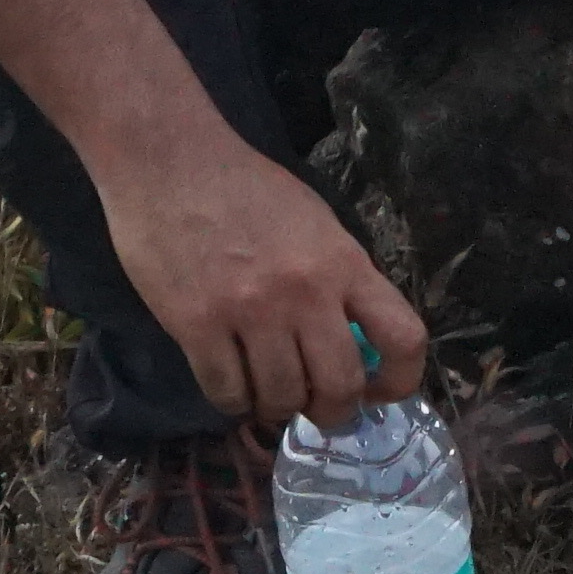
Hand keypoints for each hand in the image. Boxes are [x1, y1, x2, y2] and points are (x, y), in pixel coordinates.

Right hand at [100, 133, 431, 432]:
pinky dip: (234, 401)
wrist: (170, 161)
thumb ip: (341, 280)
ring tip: (268, 393)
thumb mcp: (316, 224)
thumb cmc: (246, 188)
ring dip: (278, 408)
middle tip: (317, 408)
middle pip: (340, 387)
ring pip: (282, 399)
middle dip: (333, 412)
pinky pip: (227, 393)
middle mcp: (305, 292)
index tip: (379, 392)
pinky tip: (232, 384)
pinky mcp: (197, 325)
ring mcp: (250, 311)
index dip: (400, 381)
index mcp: (343, 262)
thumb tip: (357, 344)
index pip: (403, 337)